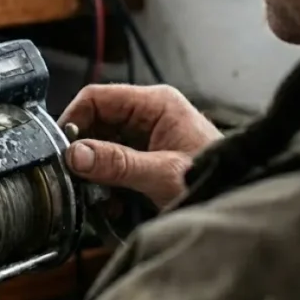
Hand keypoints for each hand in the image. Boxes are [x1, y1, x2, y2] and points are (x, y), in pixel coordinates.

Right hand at [59, 84, 221, 208]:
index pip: (97, 97)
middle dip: (83, 151)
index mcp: (155, 104)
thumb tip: (75, 154)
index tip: (58, 149)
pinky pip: (113, 164)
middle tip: (72, 178)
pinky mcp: (147, 159)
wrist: (241, 203)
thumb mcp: (162, 174)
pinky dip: (106, 183)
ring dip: (94, 171)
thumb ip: (118, 164)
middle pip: (96, 122)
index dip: (73, 119)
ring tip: (94, 195)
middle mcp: (149, 115)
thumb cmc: (217, 180)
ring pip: (101, 145)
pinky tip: (110, 202)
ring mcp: (147, 137)